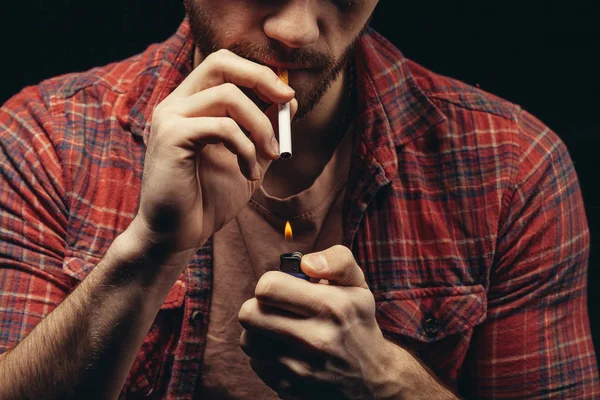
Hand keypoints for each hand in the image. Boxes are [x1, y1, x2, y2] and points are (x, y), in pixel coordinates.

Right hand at [132, 49, 296, 258]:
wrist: (179, 235)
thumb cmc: (209, 199)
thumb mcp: (248, 158)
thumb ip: (264, 129)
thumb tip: (288, 100)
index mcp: (191, 105)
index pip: (224, 65)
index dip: (259, 73)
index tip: (287, 97)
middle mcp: (176, 104)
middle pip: (220, 62)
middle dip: (261, 78)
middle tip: (287, 101)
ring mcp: (170, 118)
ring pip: (228, 97)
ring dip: (261, 126)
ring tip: (271, 155)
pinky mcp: (171, 137)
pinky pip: (222, 128)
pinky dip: (246, 149)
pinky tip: (250, 173)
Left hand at [238, 245, 402, 398]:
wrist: (373, 378)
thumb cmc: (357, 322)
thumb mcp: (357, 285)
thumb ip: (336, 260)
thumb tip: (306, 264)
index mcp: (332, 307)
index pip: (268, 287)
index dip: (270, 282)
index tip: (283, 288)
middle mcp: (316, 340)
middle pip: (249, 314)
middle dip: (259, 305)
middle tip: (276, 307)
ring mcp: (301, 368)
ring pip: (247, 340)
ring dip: (259, 330)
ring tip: (279, 328)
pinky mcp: (289, 388)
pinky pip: (256, 363)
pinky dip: (266, 354)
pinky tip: (286, 350)